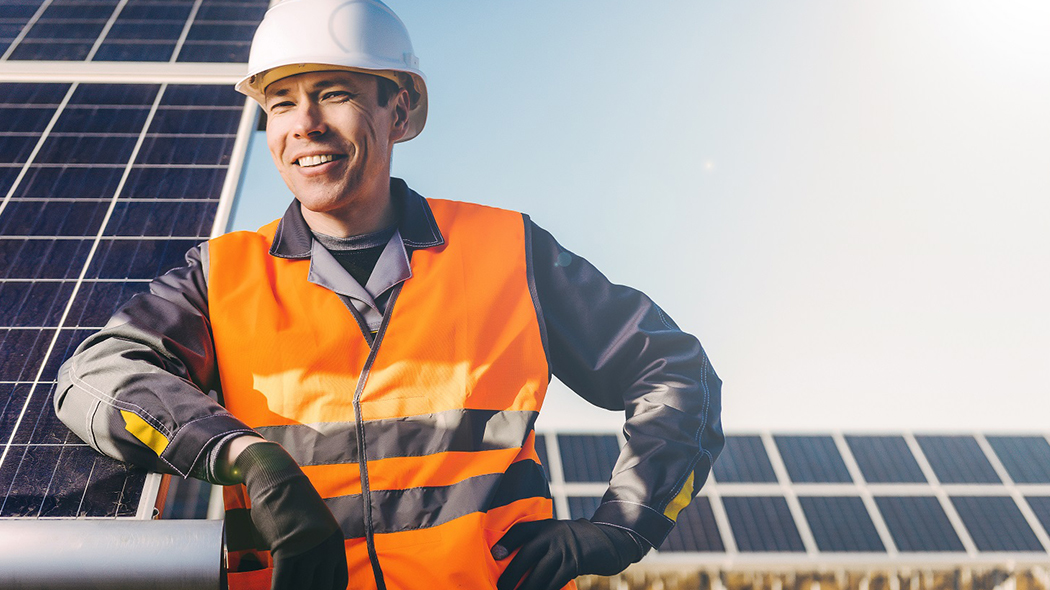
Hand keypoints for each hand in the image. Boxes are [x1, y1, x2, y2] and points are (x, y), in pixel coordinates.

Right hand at [234, 441, 347, 589]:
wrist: (276, 477)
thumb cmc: (288, 505)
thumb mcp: (312, 527)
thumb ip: (316, 551)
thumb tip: (309, 577)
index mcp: (336, 543)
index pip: (338, 583)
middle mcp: (327, 547)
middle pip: (320, 589)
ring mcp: (309, 548)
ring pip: (300, 588)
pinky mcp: (288, 548)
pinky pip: (283, 583)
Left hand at [491, 519, 646, 589]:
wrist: (602, 541)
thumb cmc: (568, 541)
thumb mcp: (552, 532)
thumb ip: (534, 541)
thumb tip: (504, 557)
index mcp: (544, 526)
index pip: (521, 530)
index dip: (507, 542)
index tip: (494, 554)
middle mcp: (552, 535)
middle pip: (527, 555)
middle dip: (511, 574)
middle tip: (501, 587)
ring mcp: (564, 550)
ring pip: (539, 573)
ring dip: (526, 588)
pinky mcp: (573, 565)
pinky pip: (554, 582)